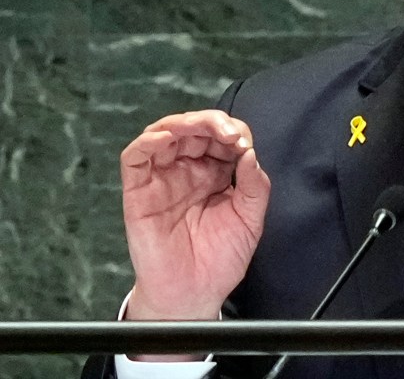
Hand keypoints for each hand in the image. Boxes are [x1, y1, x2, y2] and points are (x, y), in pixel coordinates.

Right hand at [120, 110, 270, 321]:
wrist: (194, 295)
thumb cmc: (220, 260)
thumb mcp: (250, 219)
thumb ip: (255, 185)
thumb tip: (250, 153)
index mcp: (216, 172)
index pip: (222, 137)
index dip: (234, 131)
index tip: (245, 144)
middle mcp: (188, 170)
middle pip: (194, 128)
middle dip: (212, 122)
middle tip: (229, 133)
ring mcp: (162, 178)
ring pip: (164, 133)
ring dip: (182, 123)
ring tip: (202, 128)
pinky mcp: (139, 191)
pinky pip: (135, 158)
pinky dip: (147, 142)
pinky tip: (165, 138)